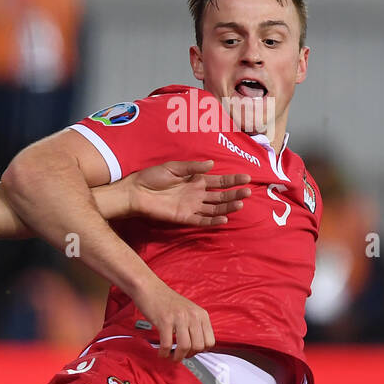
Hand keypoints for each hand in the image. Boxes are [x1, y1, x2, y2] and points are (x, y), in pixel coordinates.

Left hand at [128, 160, 250, 225]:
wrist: (135, 192)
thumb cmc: (152, 177)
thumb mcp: (173, 167)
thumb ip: (192, 167)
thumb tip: (212, 163)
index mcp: (196, 180)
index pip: (220, 181)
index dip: (233, 180)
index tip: (247, 178)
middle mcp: (197, 194)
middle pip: (221, 196)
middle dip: (235, 194)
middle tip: (248, 192)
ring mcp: (192, 206)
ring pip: (215, 208)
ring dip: (227, 207)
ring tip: (240, 204)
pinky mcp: (184, 217)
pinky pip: (201, 220)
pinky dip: (213, 220)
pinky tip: (224, 218)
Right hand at [131, 280, 214, 360]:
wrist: (149, 288)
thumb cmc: (165, 300)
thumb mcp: (188, 310)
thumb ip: (194, 325)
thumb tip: (195, 346)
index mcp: (201, 314)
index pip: (209, 341)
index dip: (199, 351)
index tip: (190, 352)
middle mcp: (193, 315)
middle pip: (198, 346)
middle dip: (188, 356)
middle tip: (179, 355)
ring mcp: (179, 318)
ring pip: (185, 347)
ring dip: (176, 357)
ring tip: (170, 356)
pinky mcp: (164, 321)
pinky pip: (167, 344)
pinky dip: (164, 353)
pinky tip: (161, 352)